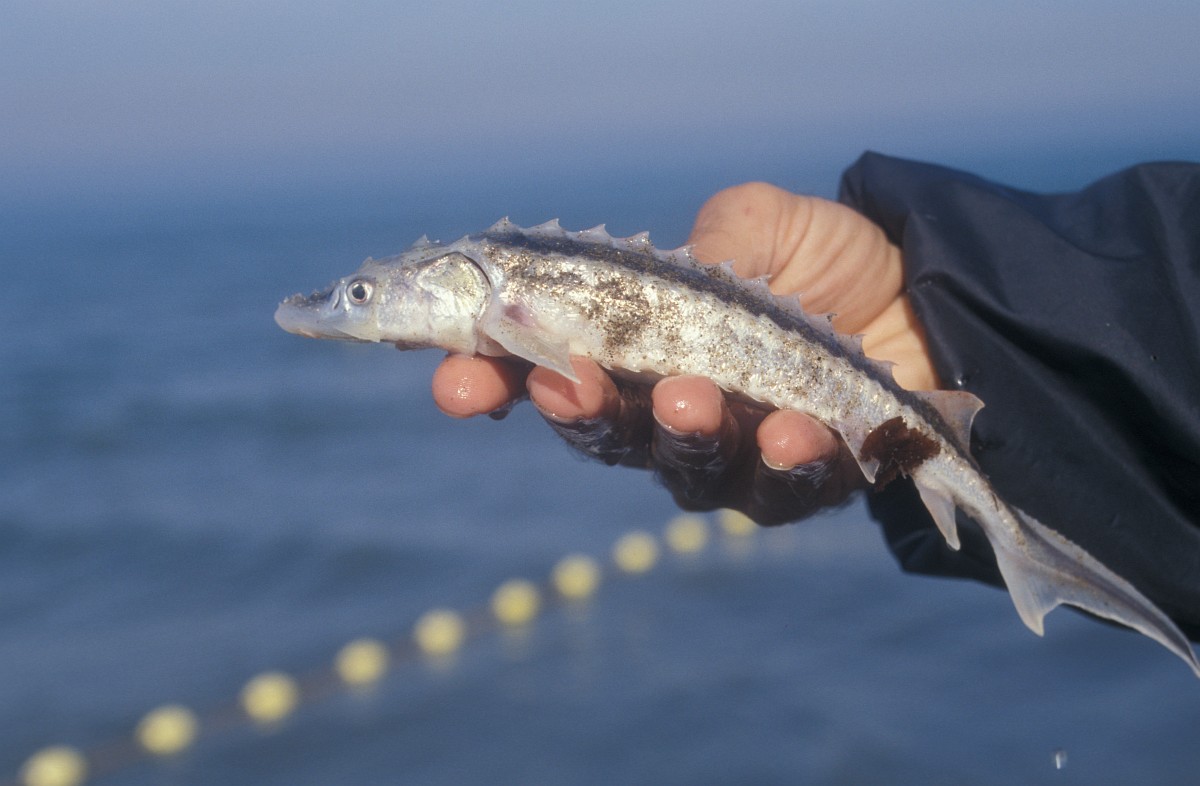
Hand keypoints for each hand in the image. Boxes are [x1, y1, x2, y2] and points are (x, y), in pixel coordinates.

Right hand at [430, 183, 937, 524]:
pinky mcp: (809, 483)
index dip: (492, 382)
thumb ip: (706, 243)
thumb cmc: (827, 259)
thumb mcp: (760, 223)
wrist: (931, 294)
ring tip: (687, 398)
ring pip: (687, 471)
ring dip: (680, 437)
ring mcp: (738, 459)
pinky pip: (787, 487)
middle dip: (581, 411)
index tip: (451, 381)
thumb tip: (669, 276)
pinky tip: (788, 429)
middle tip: (565, 381)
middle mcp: (672, 418)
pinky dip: (783, 459)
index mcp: (640, 355)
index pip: (548, 377)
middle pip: (605, 435)